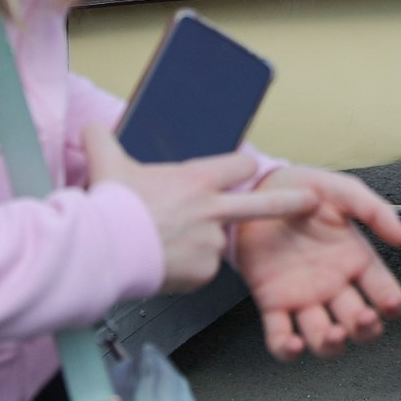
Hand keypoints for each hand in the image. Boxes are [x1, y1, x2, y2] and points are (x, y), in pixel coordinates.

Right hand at [81, 129, 313, 294]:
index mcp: (198, 179)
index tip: (241, 171)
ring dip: (203, 242)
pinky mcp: (203, 273)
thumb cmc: (110, 208)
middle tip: (311, 202)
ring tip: (169, 242)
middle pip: (265, 204)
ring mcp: (211, 243)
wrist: (104, 250)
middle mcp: (213, 210)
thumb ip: (103, 140)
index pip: (241, 165)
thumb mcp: (107, 163)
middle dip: (292, 202)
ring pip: (217, 241)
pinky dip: (189, 269)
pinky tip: (166, 262)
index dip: (241, 168)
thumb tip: (90, 126)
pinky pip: (202, 271)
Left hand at [235, 166, 400, 360]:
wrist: (256, 188)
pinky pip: (280, 336)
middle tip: (363, 317)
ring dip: (332, 344)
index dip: (392, 302)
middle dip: (365, 327)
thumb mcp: (343, 191)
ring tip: (334, 333)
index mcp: (354, 258)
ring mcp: (303, 296)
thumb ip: (375, 211)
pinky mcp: (272, 302)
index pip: (382, 290)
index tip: (394, 303)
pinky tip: (294, 343)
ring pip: (323, 337)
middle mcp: (333, 283)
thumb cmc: (302, 189)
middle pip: (358, 322)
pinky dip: (287, 349)